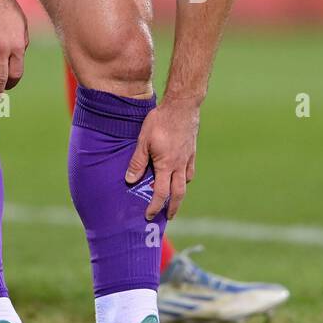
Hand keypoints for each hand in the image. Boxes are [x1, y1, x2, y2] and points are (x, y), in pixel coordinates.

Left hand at [124, 97, 199, 220]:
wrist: (182, 105)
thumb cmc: (160, 121)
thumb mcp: (143, 140)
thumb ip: (137, 162)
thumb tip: (130, 181)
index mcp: (166, 165)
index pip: (161, 192)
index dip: (155, 206)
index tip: (149, 215)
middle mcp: (179, 165)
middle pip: (178, 193)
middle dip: (173, 207)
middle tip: (169, 216)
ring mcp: (188, 158)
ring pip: (186, 182)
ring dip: (180, 193)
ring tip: (174, 198)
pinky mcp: (192, 150)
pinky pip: (190, 170)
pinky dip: (186, 178)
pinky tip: (181, 176)